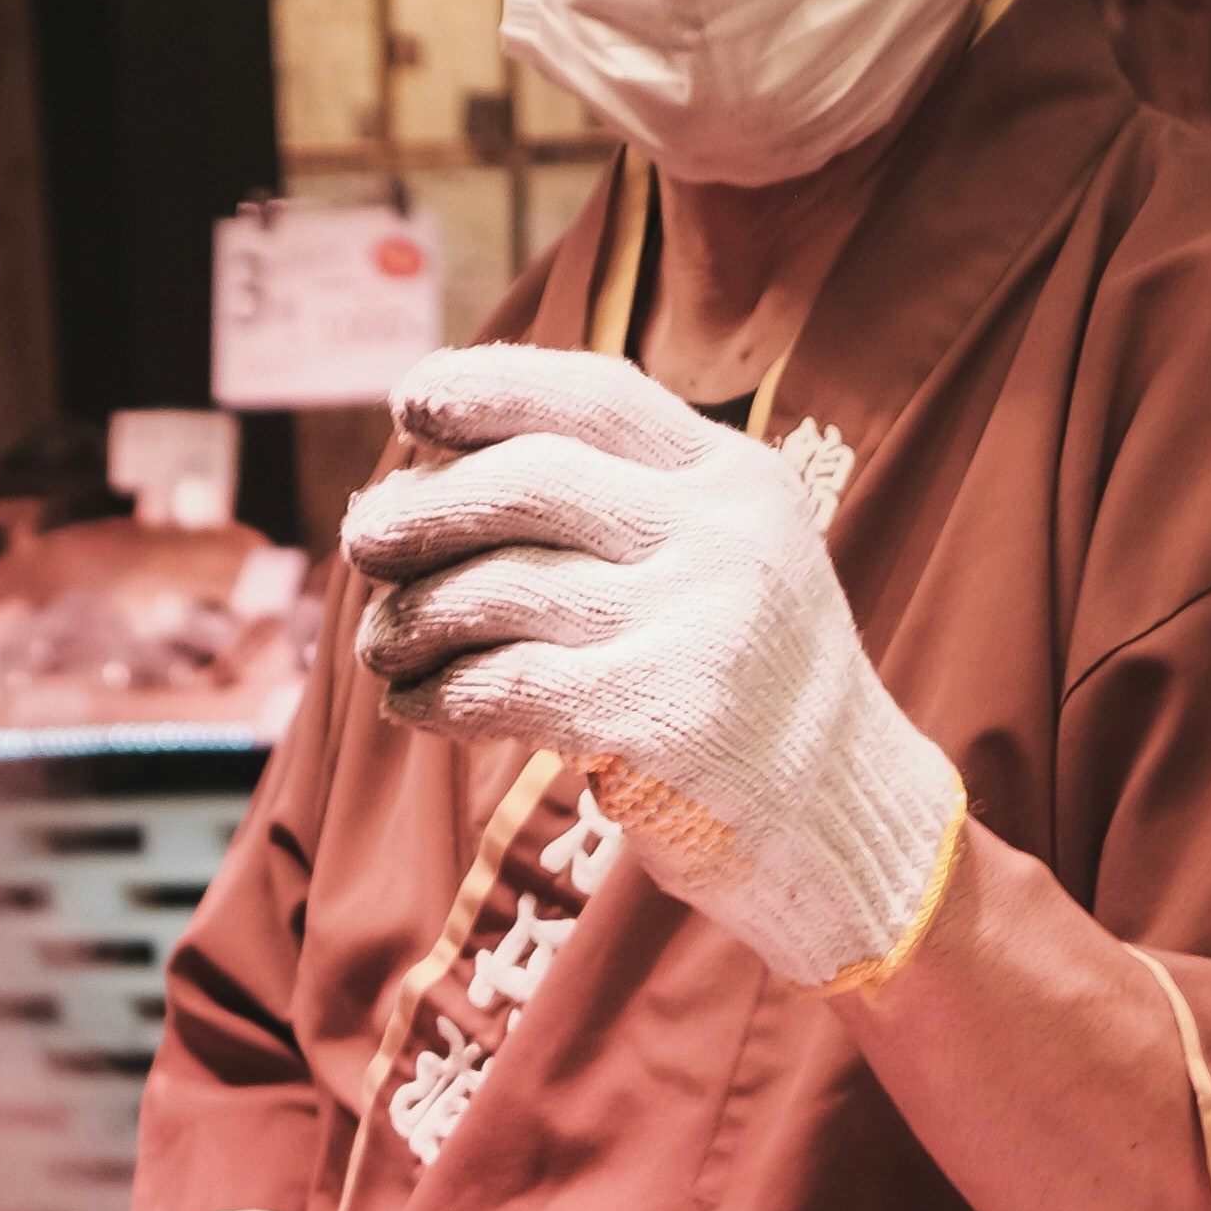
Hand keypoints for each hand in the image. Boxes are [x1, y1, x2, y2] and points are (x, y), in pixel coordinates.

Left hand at [341, 345, 963, 997]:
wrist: (848, 823)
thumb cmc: (757, 696)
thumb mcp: (725, 566)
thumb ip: (630, 513)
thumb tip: (446, 471)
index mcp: (735, 478)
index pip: (595, 396)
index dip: (490, 387)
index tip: (410, 400)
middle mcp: (721, 535)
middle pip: (531, 481)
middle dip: (427, 506)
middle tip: (362, 539)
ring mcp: (697, 622)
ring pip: (506, 587)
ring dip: (418, 615)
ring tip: (377, 643)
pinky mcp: (664, 715)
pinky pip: (511, 686)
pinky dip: (442, 695)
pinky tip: (411, 706)